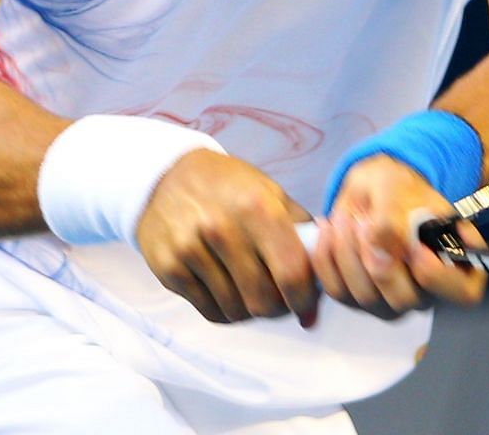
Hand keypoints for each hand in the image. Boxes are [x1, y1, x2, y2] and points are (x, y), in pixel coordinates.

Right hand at [135, 149, 319, 326]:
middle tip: (280, 301)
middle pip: (263, 300)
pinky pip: (210, 312)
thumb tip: (322, 282)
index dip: (305, 298)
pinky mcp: (169, 268)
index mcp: (256, 208)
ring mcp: (191, 250)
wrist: (165, 175)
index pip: (291, 273)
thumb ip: (300, 233)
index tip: (307, 304)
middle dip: (278, 309)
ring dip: (251, 311)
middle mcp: (221, 229)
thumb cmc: (228, 186)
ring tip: (253, 293)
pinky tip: (229, 293)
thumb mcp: (270, 193)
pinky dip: (226, 311)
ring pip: (236, 310)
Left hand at [310, 155, 486, 318]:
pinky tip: (330, 229)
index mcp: (457, 264)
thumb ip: (394, 218)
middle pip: (404, 300)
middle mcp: (427, 291)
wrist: (370, 191)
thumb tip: (383, 250)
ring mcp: (391, 301)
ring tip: (348, 217)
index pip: (462, 292)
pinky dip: (326, 257)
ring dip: (348, 253)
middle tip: (365, 222)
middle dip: (379, 259)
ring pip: (365, 296)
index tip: (416, 249)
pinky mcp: (358, 300)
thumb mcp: (398, 189)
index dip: (439, 277)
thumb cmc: (398, 189)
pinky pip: (337, 290)